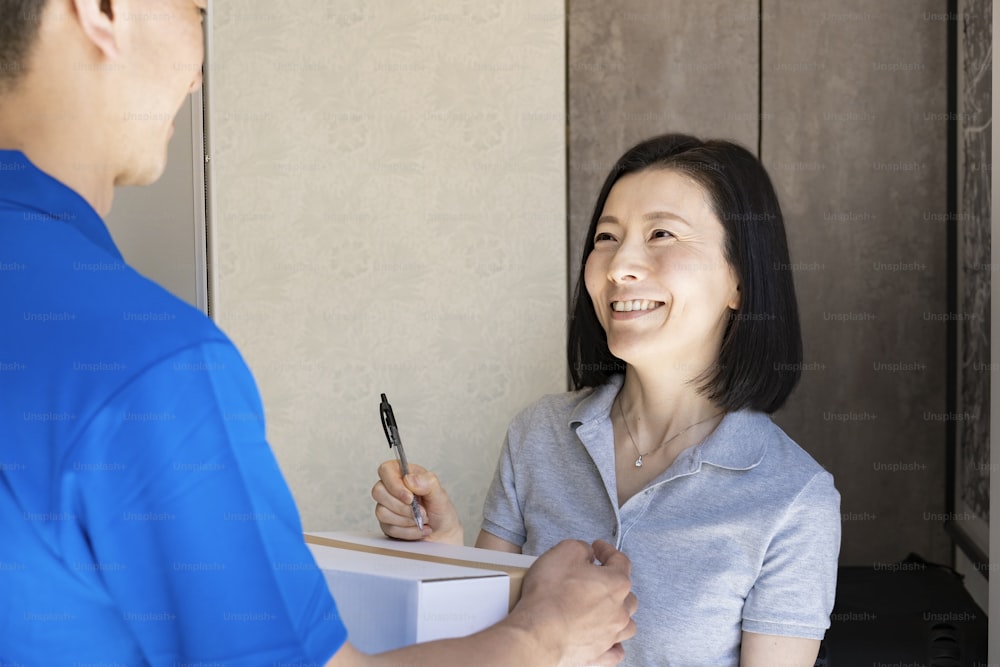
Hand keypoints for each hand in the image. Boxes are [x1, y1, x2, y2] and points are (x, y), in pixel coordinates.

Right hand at [371, 460, 463, 544]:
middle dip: (402, 507)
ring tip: (423, 520)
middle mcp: (393, 489)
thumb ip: (428, 482)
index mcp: (405, 475)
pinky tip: (419, 529)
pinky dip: (408, 531)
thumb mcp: (440, 494)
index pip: (386, 470)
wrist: (443, 534)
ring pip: (382, 512)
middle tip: (421, 511)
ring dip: (407, 520)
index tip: (410, 497)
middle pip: (378, 492)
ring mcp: (387, 507)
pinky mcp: (387, 524)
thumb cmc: (440, 511)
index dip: (394, 484)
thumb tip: (408, 479)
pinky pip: (389, 528)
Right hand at [507, 540, 636, 666]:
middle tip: (597, 579)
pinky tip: (608, 640)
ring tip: (605, 609)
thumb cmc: (550, 594)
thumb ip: (582, 548)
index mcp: (616, 583)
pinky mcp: (598, 654)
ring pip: (626, 624)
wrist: (537, 633)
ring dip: (618, 614)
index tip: (597, 549)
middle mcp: (619, 610)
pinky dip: (614, 645)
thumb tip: (587, 553)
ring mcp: (610, 635)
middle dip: (615, 584)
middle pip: (627, 594)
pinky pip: (615, 652)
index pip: (620, 561)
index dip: (607, 551)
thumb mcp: (565, 551)